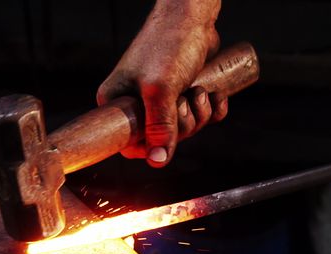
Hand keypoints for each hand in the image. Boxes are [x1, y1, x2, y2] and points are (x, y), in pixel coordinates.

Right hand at [97, 0, 227, 167]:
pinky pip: (201, 116)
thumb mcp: (160, 90)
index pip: (130, 145)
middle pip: (163, 139)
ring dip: (200, 113)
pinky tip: (213, 92)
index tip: (168, 132)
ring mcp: (162, 99)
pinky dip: (212, 108)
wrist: (193, 16)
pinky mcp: (184, 92)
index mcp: (117, 103)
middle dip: (184, 124)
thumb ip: (159, 127)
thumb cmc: (168, 46)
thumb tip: (157, 161)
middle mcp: (137, 103)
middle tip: (185, 100)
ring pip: (185, 128)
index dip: (153, 146)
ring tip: (199, 89)